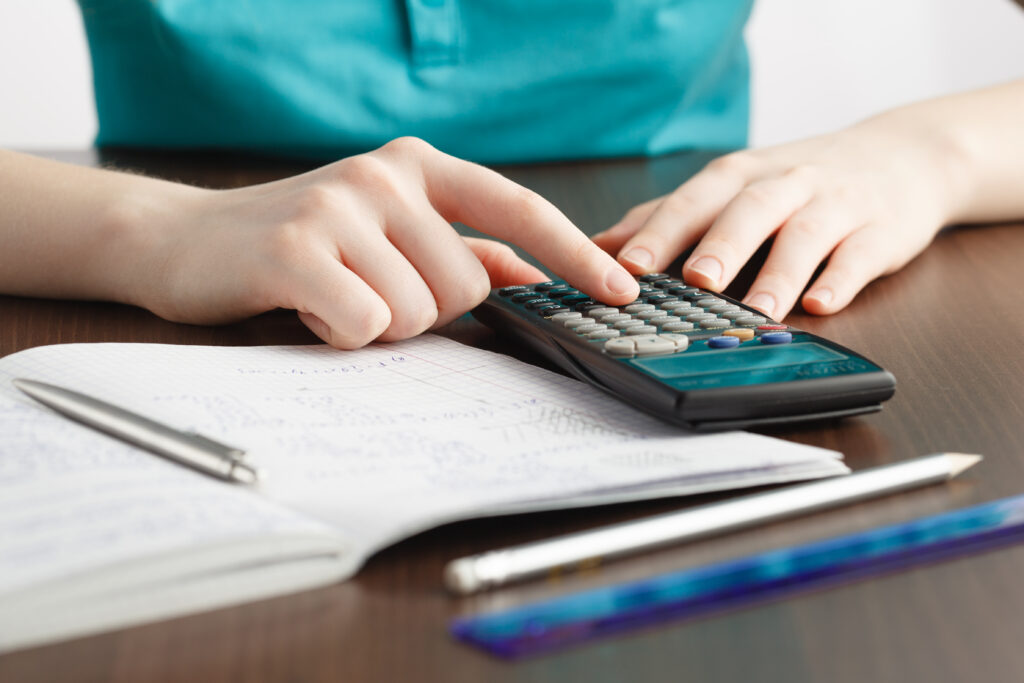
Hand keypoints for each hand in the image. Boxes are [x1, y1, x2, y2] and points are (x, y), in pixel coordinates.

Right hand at [134, 137, 638, 347]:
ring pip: (417, 314)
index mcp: (417, 167)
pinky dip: (340, 334)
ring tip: (332, 293)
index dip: (574, 253)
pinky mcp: (296, 246)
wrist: (185, 239)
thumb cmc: (302, 245)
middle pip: (465, 287)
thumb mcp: (388, 233)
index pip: (517, 207)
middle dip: (424, 310)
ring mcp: (340, 204)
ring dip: (377, 324)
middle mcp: (385, 174)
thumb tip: (533, 274)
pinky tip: (307, 306)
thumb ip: (460, 249)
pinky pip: (365, 324)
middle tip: (367, 289)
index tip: (621, 291)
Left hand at [592, 112, 966, 319]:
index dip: (661, 232)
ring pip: (805, 235)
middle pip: (749, 210)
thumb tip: (600, 245)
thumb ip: (670, 215)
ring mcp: (835, 204)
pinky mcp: (880, 231)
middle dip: (721, 245)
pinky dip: (840, 281)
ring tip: (756, 311)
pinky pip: (859, 256)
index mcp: (740, 176)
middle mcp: (785, 183)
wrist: (901, 154)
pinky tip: (820, 306)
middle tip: (696, 281)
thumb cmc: (797, 180)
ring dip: (779, 274)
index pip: (695, 200)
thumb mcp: (733, 186)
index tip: (630, 266)